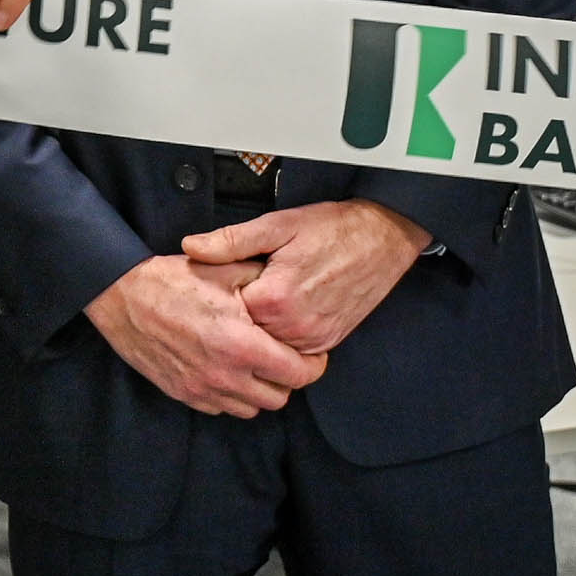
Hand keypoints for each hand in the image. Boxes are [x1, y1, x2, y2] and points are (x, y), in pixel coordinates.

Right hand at [86, 256, 325, 416]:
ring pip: (252, 408)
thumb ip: (265, 284)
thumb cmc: (173, 280)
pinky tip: (226, 368)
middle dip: (287, 378)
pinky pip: (222, 408)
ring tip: (253, 363)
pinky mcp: (184, 394)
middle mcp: (225, 375)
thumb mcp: (225, 270)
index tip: (311, 354)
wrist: (121, 295)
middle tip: (281, 356)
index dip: (313, 365)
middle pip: (279, 397)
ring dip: (259, 389)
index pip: (298, 374)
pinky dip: (231, 394)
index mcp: (242, 345)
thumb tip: (293, 294)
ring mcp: (202, 389)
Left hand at [181, 201, 427, 355]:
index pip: (226, 311)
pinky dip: (281, 334)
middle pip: (245, 332)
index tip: (223, 280)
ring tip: (263, 297)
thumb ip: (231, 241)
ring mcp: (313, 339)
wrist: (383, 239)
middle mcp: (294, 327)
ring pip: (268, 344)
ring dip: (260, 326)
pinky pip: (292, 349)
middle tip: (243, 288)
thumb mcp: (277, 225)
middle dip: (237, 313)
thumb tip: (191, 247)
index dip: (221, 293)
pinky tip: (281, 310)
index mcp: (275, 299)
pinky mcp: (327, 343)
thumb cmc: (333, 229)